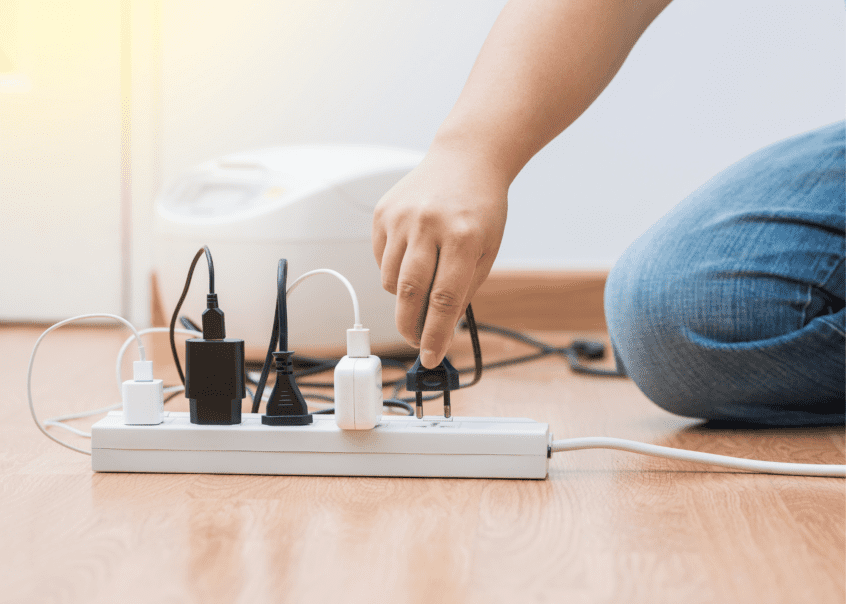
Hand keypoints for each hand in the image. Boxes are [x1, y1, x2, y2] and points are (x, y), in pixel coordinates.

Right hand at [372, 145, 507, 367]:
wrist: (466, 159)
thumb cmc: (481, 209)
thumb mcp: (486, 251)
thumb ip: (462, 291)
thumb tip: (439, 330)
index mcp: (462, 236)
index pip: (444, 299)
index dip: (435, 334)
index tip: (431, 357)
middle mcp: (428, 224)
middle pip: (408, 292)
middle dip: (409, 326)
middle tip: (416, 341)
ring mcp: (401, 217)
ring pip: (390, 279)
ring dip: (403, 294)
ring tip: (423, 282)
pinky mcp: (384, 213)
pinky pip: (381, 258)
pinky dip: (394, 267)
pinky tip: (413, 253)